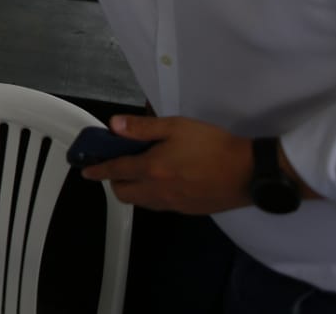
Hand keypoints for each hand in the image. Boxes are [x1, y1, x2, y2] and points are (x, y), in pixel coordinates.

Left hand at [80, 115, 253, 214]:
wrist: (249, 172)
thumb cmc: (213, 145)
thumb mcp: (176, 127)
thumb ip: (142, 127)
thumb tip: (114, 125)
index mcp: (152, 169)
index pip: (115, 171)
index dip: (97, 170)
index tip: (86, 171)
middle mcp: (158, 191)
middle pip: (124, 193)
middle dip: (114, 181)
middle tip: (118, 166)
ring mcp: (173, 204)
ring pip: (141, 202)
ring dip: (133, 189)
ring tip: (139, 172)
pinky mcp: (188, 210)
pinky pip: (159, 206)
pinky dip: (151, 196)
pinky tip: (162, 181)